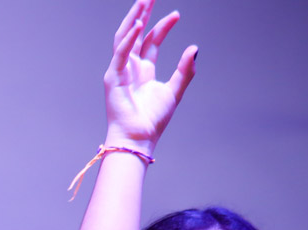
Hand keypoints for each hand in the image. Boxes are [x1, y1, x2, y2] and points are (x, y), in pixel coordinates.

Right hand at [103, 0, 197, 153]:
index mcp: (143, 71)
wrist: (139, 139)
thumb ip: (185, 70)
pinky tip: (138, 24)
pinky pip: (121, 53)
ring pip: (124, 37)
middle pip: (135, 33)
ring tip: (142, 1)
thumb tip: (194, 48)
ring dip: (132, 18)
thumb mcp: (175, 91)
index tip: (177, 14)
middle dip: (142, 13)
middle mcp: (130, 68)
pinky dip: (129, 38)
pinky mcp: (113, 77)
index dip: (163, 26)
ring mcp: (119, 71)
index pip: (151, 41)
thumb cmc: (152, 120)